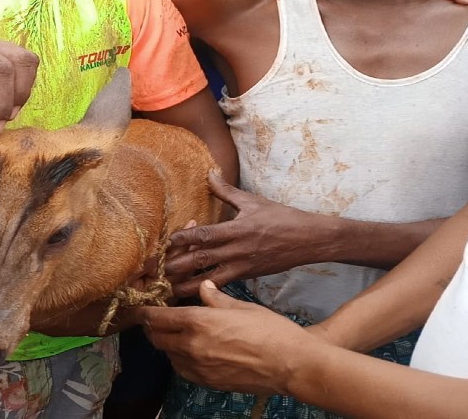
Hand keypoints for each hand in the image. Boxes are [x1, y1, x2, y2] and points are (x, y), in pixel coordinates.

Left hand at [138, 280, 318, 395]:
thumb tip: (204, 287)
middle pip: (156, 337)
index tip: (139, 307)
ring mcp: (198, 367)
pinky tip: (190, 350)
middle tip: (157, 318)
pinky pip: (181, 369)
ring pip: (168, 353)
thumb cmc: (271, 331)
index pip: (156, 317)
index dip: (144, 311)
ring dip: (166, 343)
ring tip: (176, 333)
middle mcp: (192, 345)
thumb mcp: (241, 306)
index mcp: (198, 322)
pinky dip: (179, 358)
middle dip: (152, 327)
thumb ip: (215, 298)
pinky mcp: (207, 382)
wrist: (291, 365)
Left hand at [165, 172, 337, 296]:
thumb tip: (209, 172)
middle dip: (177, 265)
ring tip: (168, 288)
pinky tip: (192, 294)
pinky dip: (206, 290)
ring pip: (208, 278)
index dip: (182, 238)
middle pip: (200, 258)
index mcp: (235, 229)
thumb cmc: (282, 218)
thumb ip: (226, 191)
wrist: (310, 239)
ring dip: (187, 284)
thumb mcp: (253, 201)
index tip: (165, 242)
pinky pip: (223, 285)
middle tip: (156, 269)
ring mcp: (242, 266)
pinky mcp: (248, 276)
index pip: (203, 234)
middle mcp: (236, 249)